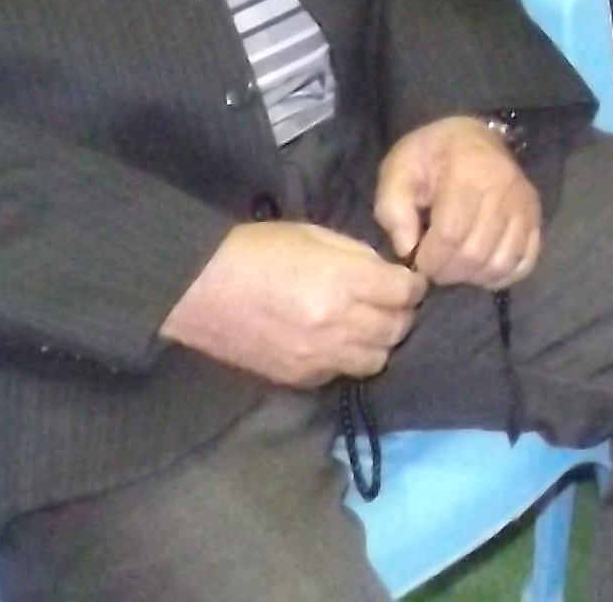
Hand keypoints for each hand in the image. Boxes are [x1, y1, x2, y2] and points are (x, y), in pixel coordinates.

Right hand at [158, 221, 423, 385]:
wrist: (200, 289)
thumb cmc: (257, 250)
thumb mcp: (314, 235)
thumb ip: (357, 256)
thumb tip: (387, 273)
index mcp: (342, 282)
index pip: (403, 292)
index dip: (412, 285)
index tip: (409, 281)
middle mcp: (337, 325)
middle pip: (396, 329)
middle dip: (402, 314)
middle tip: (393, 302)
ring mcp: (318, 357)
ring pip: (376, 360)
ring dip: (380, 341)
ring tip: (368, 325)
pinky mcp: (298, 378)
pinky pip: (341, 374)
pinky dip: (348, 359)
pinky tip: (338, 342)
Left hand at [374, 116, 542, 290]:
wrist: (472, 137)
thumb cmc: (430, 157)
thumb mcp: (398, 171)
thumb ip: (394, 211)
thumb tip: (407, 250)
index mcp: (467, 171)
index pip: (451, 233)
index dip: (429, 259)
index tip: (416, 261)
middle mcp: (504, 189)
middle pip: (475, 253)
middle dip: (447, 271)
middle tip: (433, 266)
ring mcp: (525, 205)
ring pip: (501, 263)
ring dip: (472, 276)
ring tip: (455, 265)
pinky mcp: (536, 219)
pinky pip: (524, 262)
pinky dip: (500, 276)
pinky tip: (479, 268)